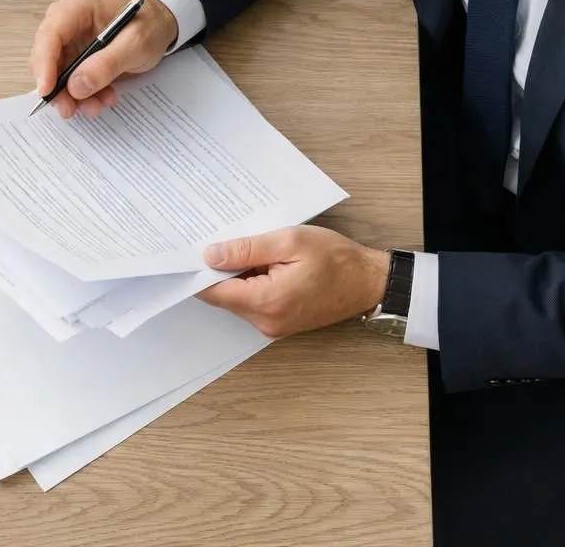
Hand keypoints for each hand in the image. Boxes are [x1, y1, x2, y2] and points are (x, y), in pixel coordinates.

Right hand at [30, 0, 177, 119]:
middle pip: (47, 58)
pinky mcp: (76, 57)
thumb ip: (107, 63)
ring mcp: (69, 41)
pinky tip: (105, 97)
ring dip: (74, 95)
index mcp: (77, 8)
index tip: (47, 90)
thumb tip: (76, 86)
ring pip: (56, 74)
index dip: (44, 64)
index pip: (50, 35)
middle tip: (70, 110)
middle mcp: (66, 22)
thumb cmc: (149, 25)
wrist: (160, 25)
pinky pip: (70, 80)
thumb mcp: (136, 43)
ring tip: (98, 105)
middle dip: (58, 88)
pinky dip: (84, 94)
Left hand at [195, 226, 389, 338]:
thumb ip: (246, 250)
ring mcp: (273, 326)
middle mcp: (265, 322)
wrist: (368, 281)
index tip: (196, 248)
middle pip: (224, 295)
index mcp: (266, 302)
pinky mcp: (280, 323)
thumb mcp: (289, 241)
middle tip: (233, 239)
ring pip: (239, 298)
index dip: (201, 269)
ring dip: (242, 275)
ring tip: (259, 248)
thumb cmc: (336, 259)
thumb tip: (210, 256)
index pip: (213, 291)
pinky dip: (255, 283)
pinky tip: (269, 263)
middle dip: (224, 268)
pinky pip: (255, 302)